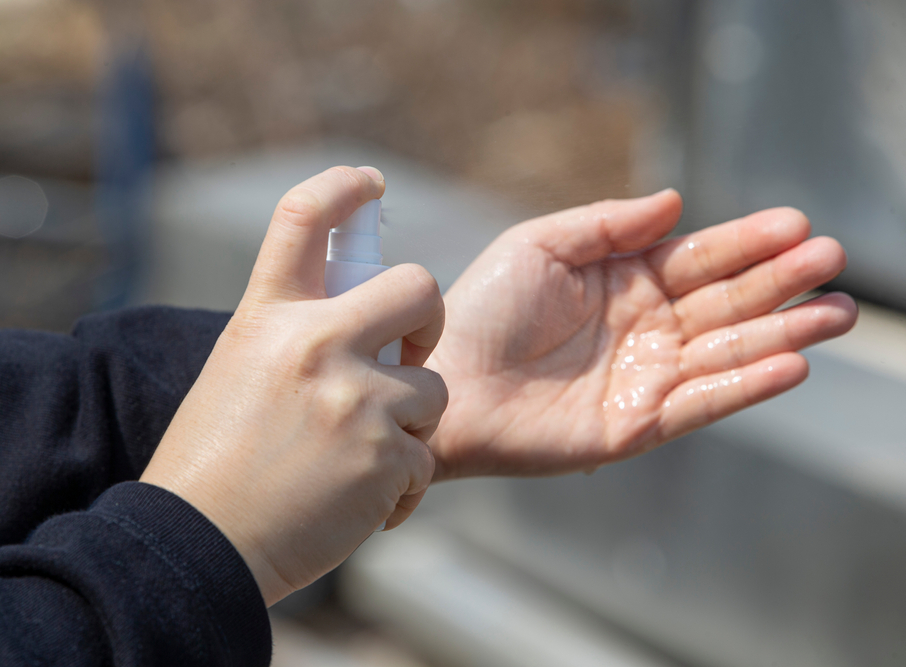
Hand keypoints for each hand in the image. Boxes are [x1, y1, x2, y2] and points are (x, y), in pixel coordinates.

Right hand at [141, 166, 447, 605]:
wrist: (198, 548)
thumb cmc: (212, 465)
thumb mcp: (239, 372)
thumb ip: (294, 337)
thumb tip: (359, 317)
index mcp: (268, 316)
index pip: (304, 215)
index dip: (343, 185)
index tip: (370, 182)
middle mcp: (316, 343)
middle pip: (418, 286)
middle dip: (430, 317)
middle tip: (415, 348)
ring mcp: (357, 399)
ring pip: (434, 388)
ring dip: (412, 423)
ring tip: (366, 458)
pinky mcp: (386, 457)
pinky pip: (425, 458)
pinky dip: (403, 484)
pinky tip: (365, 505)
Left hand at [426, 190, 855, 478]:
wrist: (443, 383)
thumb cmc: (482, 310)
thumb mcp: (540, 246)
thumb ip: (607, 223)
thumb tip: (676, 202)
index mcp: (624, 281)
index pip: (699, 258)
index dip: (746, 242)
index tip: (795, 226)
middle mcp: (644, 328)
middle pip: (727, 302)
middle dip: (781, 282)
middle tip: (830, 260)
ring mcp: (644, 377)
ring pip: (727, 351)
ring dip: (783, 333)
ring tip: (836, 313)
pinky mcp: (637, 424)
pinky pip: (702, 403)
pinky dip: (745, 385)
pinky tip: (790, 364)